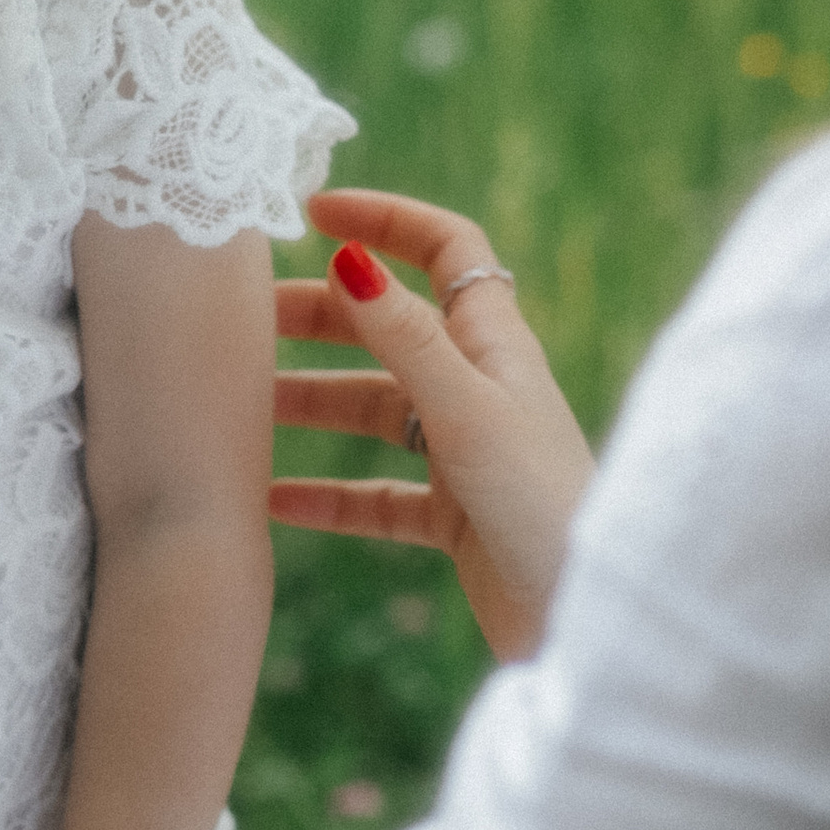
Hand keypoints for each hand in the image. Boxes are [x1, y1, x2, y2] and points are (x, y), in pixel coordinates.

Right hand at [272, 190, 594, 660]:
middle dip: (324, 315)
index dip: (387, 218)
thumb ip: (405, 339)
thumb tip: (349, 258)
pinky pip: (379, 495)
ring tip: (242, 410)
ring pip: (377, 410)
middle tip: (246, 322)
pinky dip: (329, 495)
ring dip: (314, 403)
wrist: (588, 618)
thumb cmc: (540, 503)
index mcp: (495, 344)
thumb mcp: (466, 410)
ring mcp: (468, 453)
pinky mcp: (457, 518)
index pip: (446, 249)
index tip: (314, 212)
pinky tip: (273, 502)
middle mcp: (482, 388)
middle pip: (393, 328)